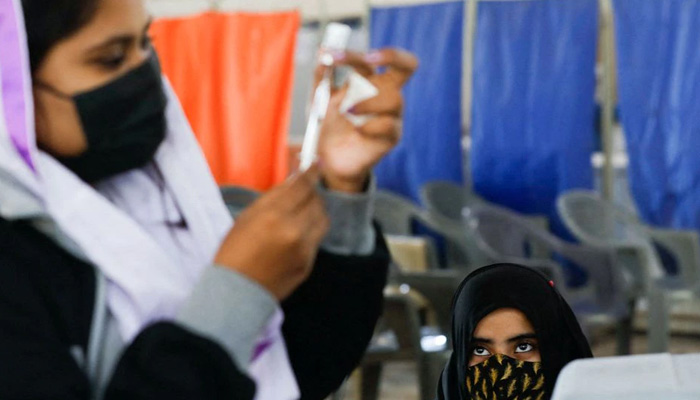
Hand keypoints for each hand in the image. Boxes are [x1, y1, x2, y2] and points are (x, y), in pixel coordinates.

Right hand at [214, 165, 329, 300]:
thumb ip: (273, 197)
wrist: (236, 292)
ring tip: (301, 212)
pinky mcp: (309, 264)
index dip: (311, 172)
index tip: (316, 163)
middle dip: (311, 192)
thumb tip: (294, 179)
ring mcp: (304, 250)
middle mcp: (294, 231)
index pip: (302, 186)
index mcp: (273, 216)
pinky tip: (294, 235)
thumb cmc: (234, 253)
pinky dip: (310, 231)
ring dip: (315, 210)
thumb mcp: (246, 217)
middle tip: (302, 190)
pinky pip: (317, 239)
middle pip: (316, 200)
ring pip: (322, 219)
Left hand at [317, 49, 418, 192]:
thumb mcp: (319, 98)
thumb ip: (321, 76)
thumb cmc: (329, 124)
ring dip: (368, 101)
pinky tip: (357, 129)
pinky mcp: (393, 136)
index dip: (367, 51)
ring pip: (395, 97)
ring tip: (347, 111)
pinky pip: (389, 124)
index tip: (335, 56)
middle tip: (367, 60)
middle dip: (390, 56)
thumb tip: (323, 53)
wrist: (330, 157)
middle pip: (408, 65)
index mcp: (372, 80)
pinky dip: (369, 125)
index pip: (383, 58)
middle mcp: (387, 93)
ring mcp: (393, 114)